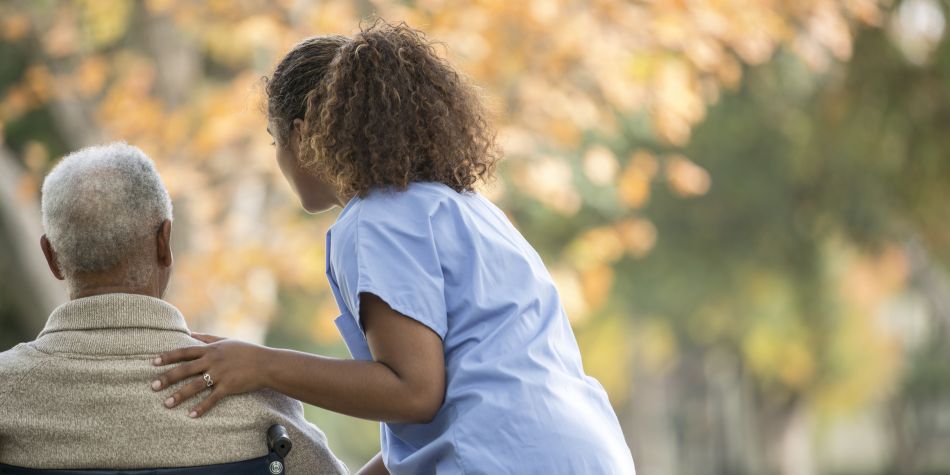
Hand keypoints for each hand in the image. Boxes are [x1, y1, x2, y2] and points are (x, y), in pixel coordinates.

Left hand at [151, 334, 268, 416]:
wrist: (266, 363)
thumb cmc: (246, 351)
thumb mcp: (226, 340)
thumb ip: (207, 338)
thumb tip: (189, 333)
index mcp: (211, 349)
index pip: (184, 352)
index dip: (168, 356)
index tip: (153, 362)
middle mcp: (213, 361)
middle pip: (185, 369)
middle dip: (167, 378)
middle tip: (152, 386)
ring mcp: (220, 374)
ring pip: (195, 385)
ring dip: (179, 395)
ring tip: (166, 404)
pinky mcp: (228, 387)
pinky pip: (212, 399)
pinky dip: (201, 407)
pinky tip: (191, 415)